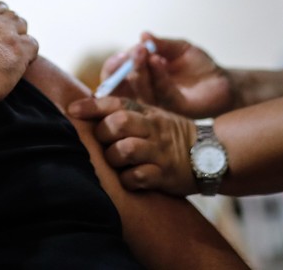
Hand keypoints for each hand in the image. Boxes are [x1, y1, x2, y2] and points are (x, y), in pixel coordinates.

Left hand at [67, 96, 198, 195]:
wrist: (210, 153)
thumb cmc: (168, 135)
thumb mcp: (151, 116)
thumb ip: (123, 112)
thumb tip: (85, 108)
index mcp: (146, 112)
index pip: (115, 103)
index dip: (91, 106)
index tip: (72, 111)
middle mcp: (152, 129)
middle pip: (117, 124)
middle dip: (103, 134)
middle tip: (104, 142)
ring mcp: (159, 152)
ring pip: (124, 150)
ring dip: (113, 158)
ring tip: (117, 162)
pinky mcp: (165, 175)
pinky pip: (137, 177)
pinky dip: (127, 180)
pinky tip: (129, 179)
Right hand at [101, 33, 235, 117]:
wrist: (222, 81)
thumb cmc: (198, 66)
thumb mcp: (178, 48)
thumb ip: (161, 44)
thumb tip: (143, 35)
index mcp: (140, 79)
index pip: (115, 78)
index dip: (113, 67)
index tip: (122, 53)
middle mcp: (145, 93)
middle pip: (120, 89)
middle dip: (123, 68)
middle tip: (135, 50)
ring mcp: (158, 104)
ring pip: (139, 91)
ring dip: (139, 70)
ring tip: (145, 51)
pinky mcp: (174, 109)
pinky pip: (161, 93)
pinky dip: (158, 75)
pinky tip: (159, 60)